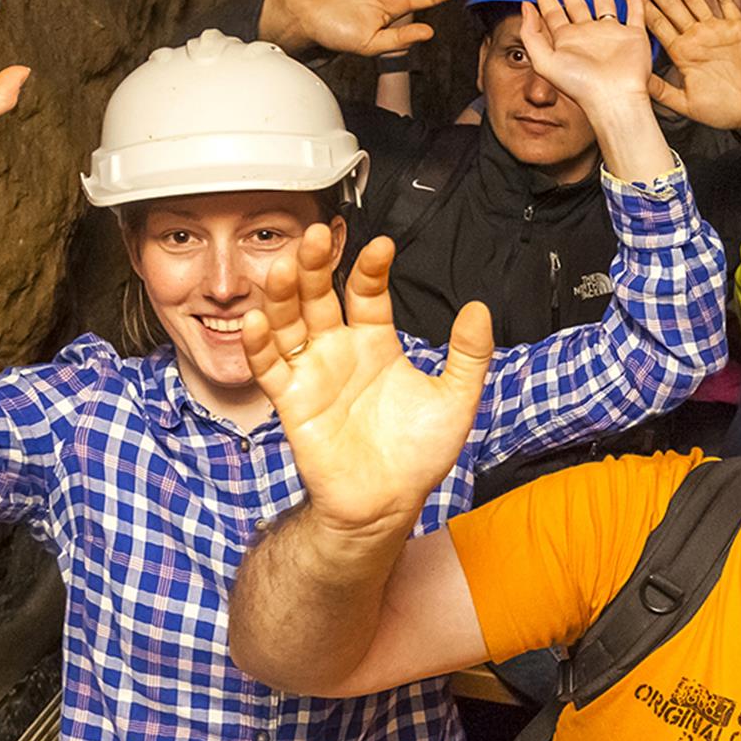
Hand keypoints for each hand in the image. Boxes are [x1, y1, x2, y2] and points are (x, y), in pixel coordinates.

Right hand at [240, 228, 493, 535]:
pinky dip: (260, 344)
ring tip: (282, 266)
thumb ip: (468, 355)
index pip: (366, 292)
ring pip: (288, 322)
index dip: (370, 268)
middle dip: (314, 265)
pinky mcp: (291, 402)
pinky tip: (260, 321)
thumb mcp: (456, 399)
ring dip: (282, 294)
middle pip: (318, 296)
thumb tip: (480, 309)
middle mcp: (339, 351)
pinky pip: (269, 368)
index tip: (380, 247)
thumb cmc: (419, 456)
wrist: (388, 504)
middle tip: (314, 236)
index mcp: (376, 342)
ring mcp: (313, 373)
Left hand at [516, 0, 652, 114]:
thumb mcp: (544, 61)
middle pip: (576, 4)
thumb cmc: (580, 86)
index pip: (552, 13)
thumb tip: (524, 6)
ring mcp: (611, 35)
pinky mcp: (633, 36)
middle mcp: (588, 36)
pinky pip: (634, 11)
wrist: (613, 98)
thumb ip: (531, 34)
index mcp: (567, 42)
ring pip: (604, 2)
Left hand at [637, 0, 740, 136]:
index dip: (642, 8)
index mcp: (682, 53)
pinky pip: (726, 2)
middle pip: (671, 6)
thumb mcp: (686, 103)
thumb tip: (636, 82)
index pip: (657, 25)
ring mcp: (716, 30)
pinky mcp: (738, 27)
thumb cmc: (722, 110)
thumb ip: (662, 91)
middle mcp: (696, 37)